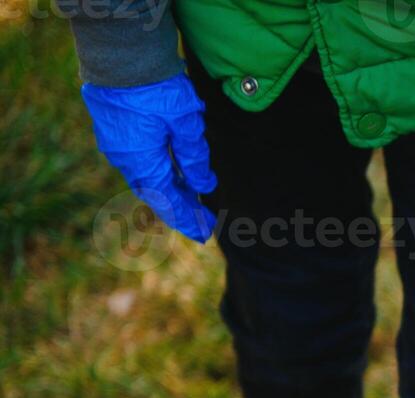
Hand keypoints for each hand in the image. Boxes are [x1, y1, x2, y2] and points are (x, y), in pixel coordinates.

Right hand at [81, 72, 216, 242]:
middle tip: (202, 217)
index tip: (204, 232)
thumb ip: (195, 158)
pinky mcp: (112, 127)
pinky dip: (156, 168)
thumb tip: (205, 186)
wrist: (122, 51)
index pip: (168, 201)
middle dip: (179, 205)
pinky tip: (171, 167)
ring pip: (144, 175)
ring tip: (192, 193)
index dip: (187, 218)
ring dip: (168, 186)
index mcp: (142, 162)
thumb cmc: (156, 87)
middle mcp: (124, 158)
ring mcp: (114, 143)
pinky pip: (136, 158)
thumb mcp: (186, 124)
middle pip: (154, 192)